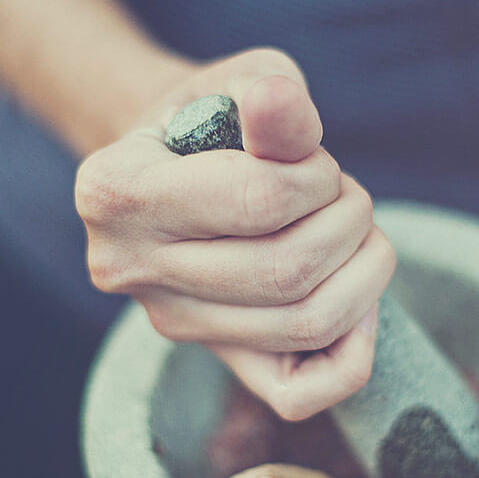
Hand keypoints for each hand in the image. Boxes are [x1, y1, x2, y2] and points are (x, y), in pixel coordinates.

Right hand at [75, 47, 395, 420]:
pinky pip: (297, 394)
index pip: (258, 200)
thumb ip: (268, 96)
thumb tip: (280, 101)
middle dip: (348, 221)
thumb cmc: (216, 120)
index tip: (316, 161)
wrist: (179, 167)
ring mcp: (169, 320)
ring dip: (364, 272)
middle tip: (345, 195)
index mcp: (115, 190)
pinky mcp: (215, 356)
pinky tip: (358, 302)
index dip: (318, 178)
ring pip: (303, 325)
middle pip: (286, 272)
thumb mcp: (240, 83)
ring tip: (355, 232)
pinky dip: (352, 354)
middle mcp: (127, 267)